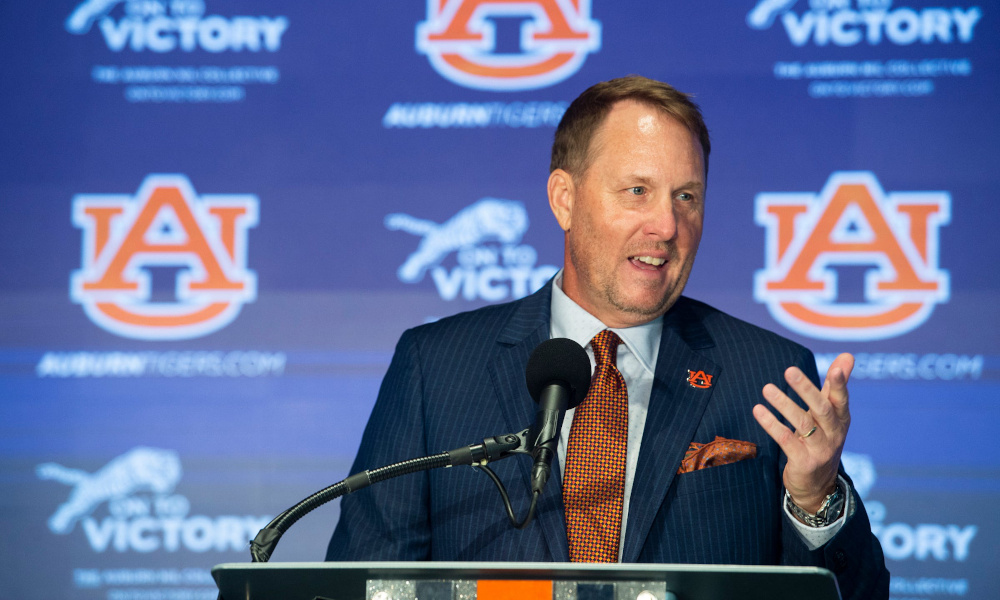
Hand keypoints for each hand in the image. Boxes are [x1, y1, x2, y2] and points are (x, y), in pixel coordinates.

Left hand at [752, 353, 853, 513]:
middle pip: (821, 409)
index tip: (837, 368)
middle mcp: (834, 433)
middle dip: (807, 389)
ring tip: (767, 389)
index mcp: (841, 419)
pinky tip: (758, 410)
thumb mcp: (830, 415)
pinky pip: (786, 440)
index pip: (841, 398)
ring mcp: (820, 449)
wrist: (818, 485)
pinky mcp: (803, 462)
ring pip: (803, 424)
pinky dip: (771, 424)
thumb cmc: (822, 440)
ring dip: (784, 404)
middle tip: (790, 370)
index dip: (840, 384)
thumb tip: (847, 355)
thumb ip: (834, 386)